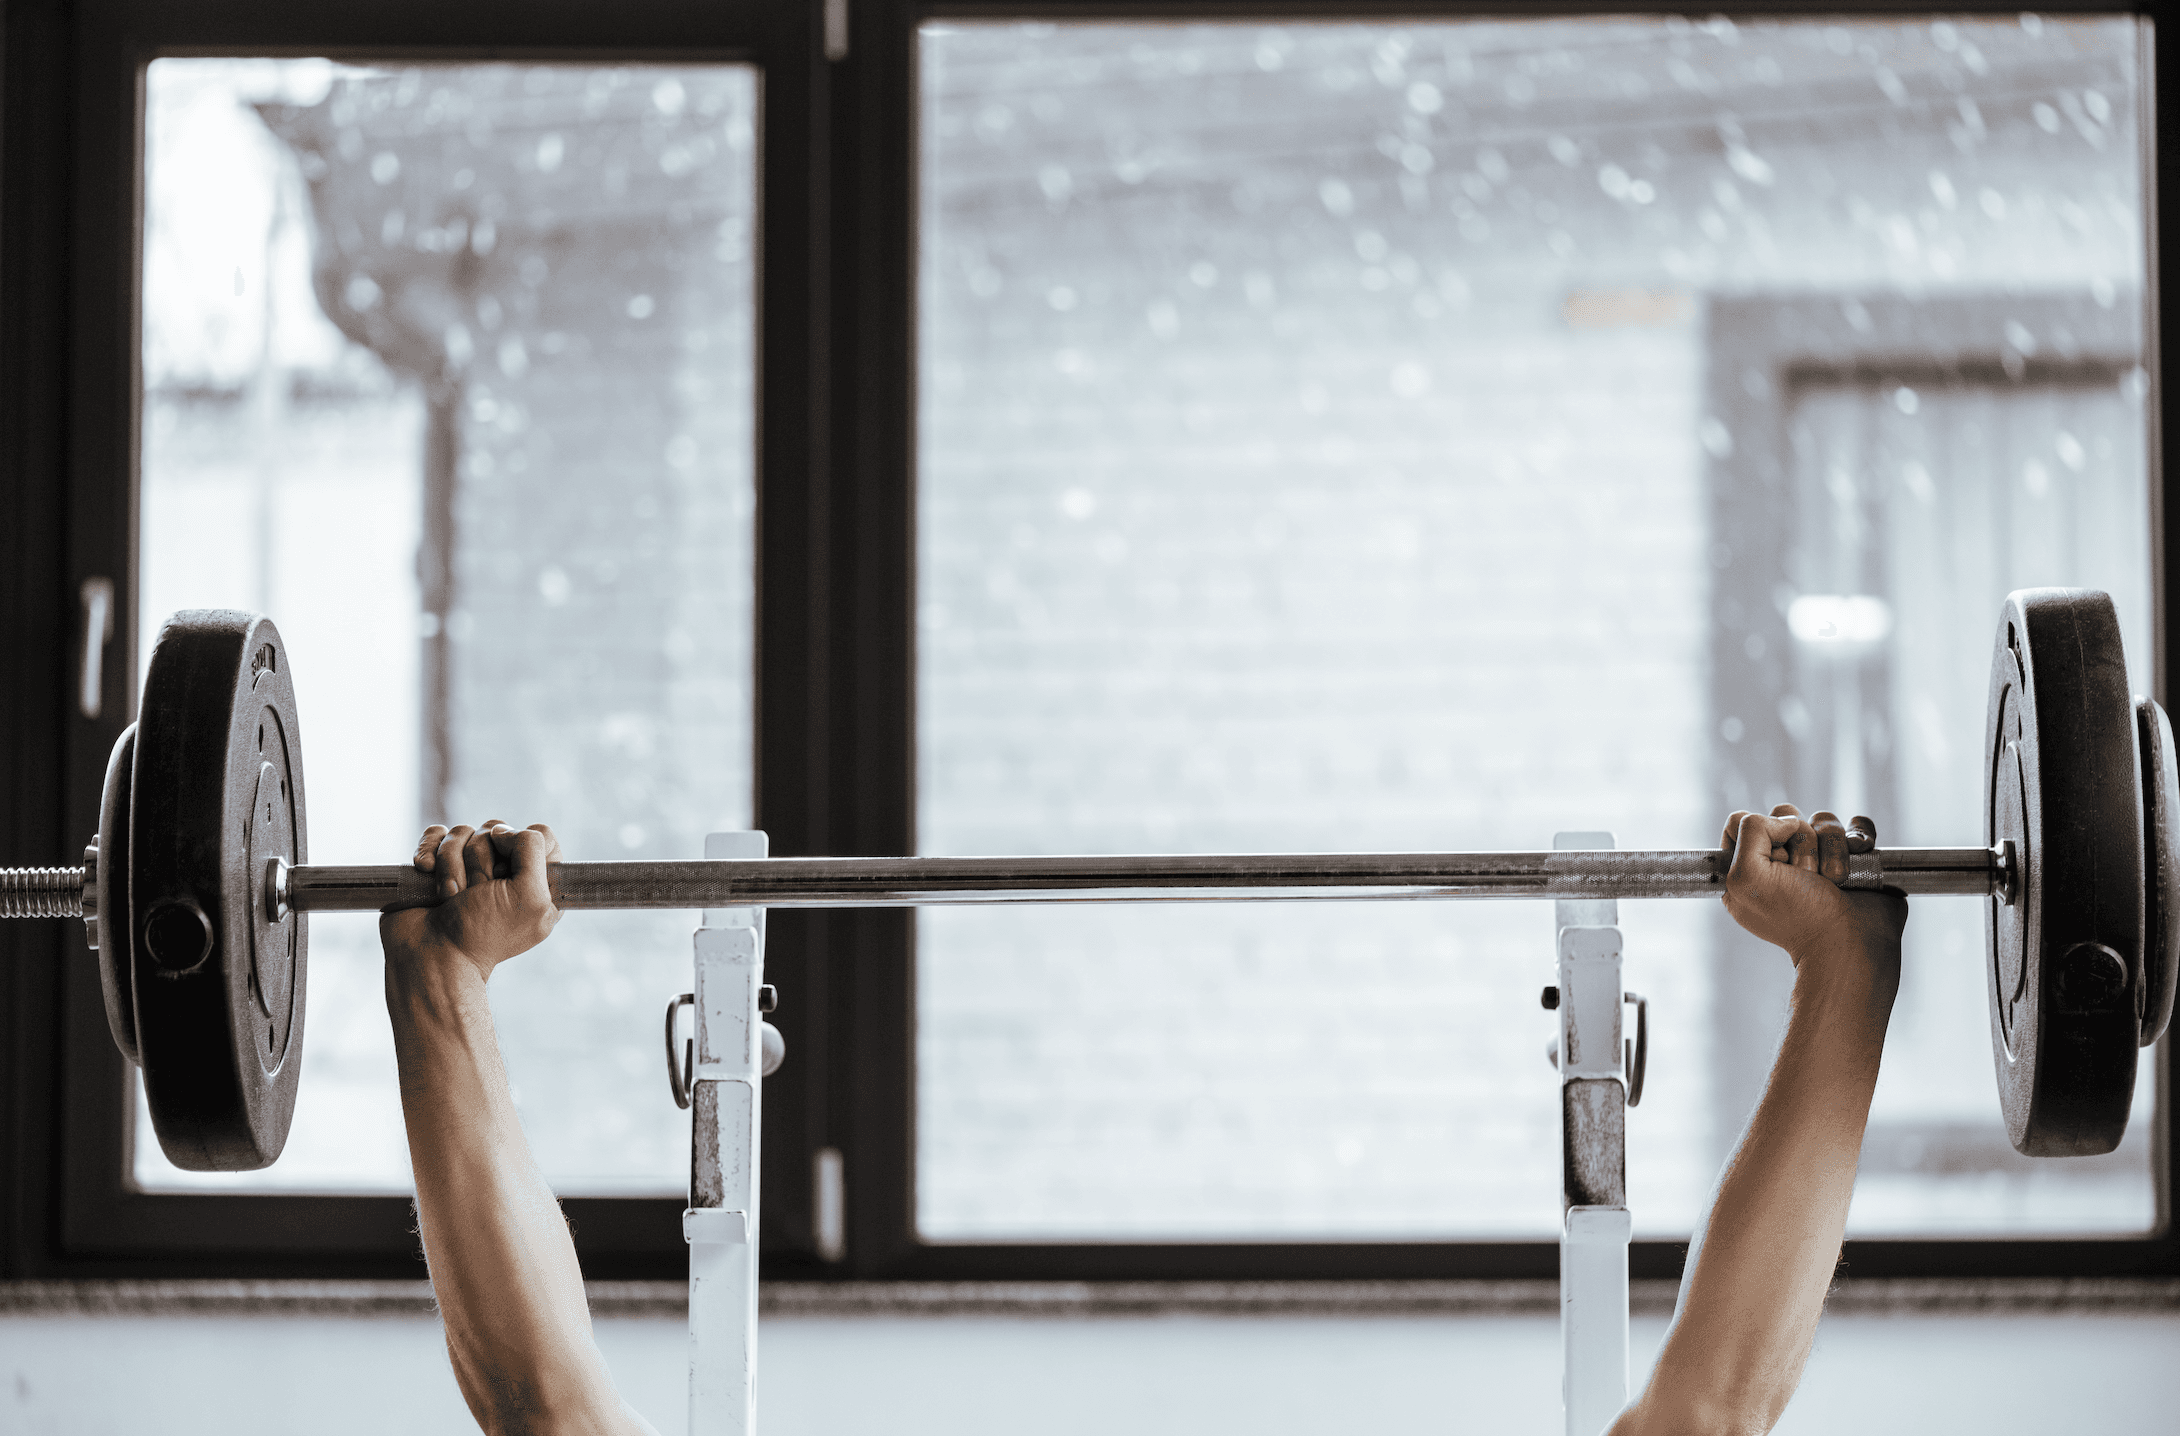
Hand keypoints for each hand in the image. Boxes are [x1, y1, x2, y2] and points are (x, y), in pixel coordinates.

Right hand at [380, 820, 562, 984]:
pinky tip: (426, 872)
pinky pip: (436, 834)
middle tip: (477, 894)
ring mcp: (468, 867)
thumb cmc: (482, 931)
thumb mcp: (530, 896)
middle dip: (481, 861)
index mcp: (538, 883)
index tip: (511, 874)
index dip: (523, 846)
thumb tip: (502, 831)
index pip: (540, 834)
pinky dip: (429, 851)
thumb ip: (533, 850)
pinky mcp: (437, 865)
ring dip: (452, 863)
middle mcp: (505, 872)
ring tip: (451, 895)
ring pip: (464, 831)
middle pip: (497, 829)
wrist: (429, 956)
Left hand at [1720, 805, 1906, 989]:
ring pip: (1823, 820)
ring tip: (1834, 880)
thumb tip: (1787, 819)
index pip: (1743, 820)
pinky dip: (1860, 839)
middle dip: (1799, 843)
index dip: (1758, 834)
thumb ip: (1748, 831)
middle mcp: (1784, 861)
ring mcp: (1822, 858)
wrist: (1851, 943)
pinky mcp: (1856, 858)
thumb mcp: (1745, 876)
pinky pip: (1857, 826)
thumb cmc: (1797, 915)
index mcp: (1748, 868)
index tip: (1771, 864)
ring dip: (1831, 849)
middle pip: (1786, 814)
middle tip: (1804, 876)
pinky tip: (1859, 860)